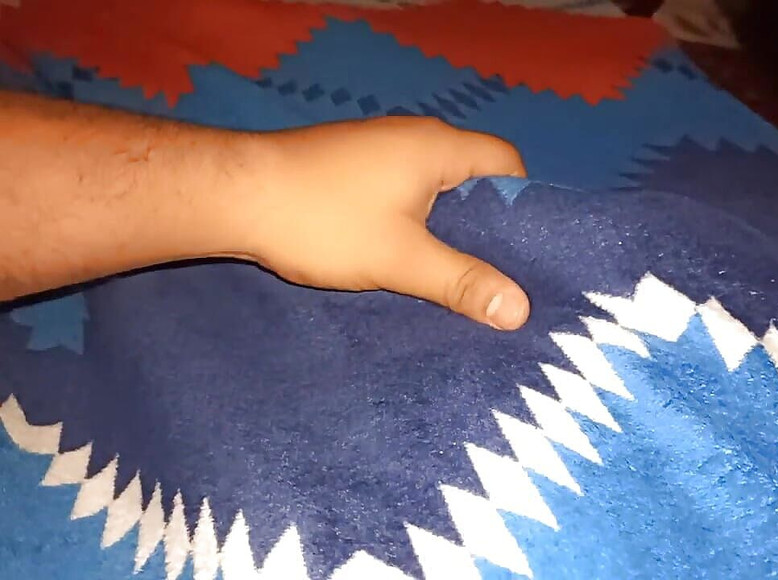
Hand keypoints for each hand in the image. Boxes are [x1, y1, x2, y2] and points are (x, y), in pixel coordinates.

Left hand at [235, 116, 530, 329]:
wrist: (234, 195)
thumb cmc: (325, 220)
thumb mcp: (401, 259)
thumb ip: (463, 281)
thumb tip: (521, 311)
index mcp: (439, 147)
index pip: (507, 162)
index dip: (521, 206)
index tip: (519, 253)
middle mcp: (414, 136)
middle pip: (472, 177)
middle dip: (482, 225)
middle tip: (490, 274)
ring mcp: (378, 148)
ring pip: (433, 188)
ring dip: (442, 227)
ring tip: (449, 275)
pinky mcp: (350, 165)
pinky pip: (401, 191)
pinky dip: (410, 221)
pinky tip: (400, 258)